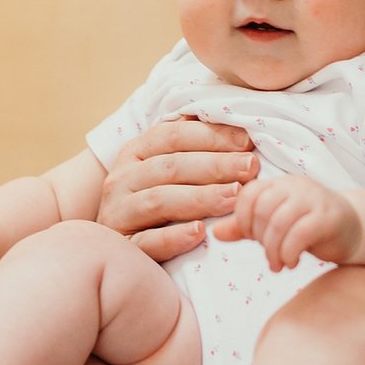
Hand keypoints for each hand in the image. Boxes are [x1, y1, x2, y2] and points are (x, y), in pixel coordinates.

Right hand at [98, 116, 258, 259]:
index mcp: (136, 151)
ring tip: (235, 197)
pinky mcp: (124, 246)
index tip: (247, 142)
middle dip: (216, 165)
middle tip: (251, 167)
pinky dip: (174, 237)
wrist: (113, 248)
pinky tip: (199, 233)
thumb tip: (227, 116)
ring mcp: (119, 212)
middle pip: (172, 166)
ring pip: (160, 200)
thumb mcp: (165, 167)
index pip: (173, 135)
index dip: (211, 136)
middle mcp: (123, 178)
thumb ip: (189, 143)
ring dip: (201, 197)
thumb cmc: (153, 199)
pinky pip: (148, 241)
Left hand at [213, 175, 362, 270]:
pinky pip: (299, 234)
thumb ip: (247, 228)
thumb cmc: (311, 226)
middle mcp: (296, 186)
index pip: (250, 194)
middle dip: (259, 238)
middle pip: (262, 209)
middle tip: (268, 255)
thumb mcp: (276, 225)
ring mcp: (314, 199)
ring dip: (273, 250)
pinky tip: (292, 262)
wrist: (354, 228)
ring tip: (278, 264)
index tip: (253, 237)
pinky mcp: (328, 217)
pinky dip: (289, 253)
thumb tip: (215, 233)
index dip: (243, 219)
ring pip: (278, 223)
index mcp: (281, 184)